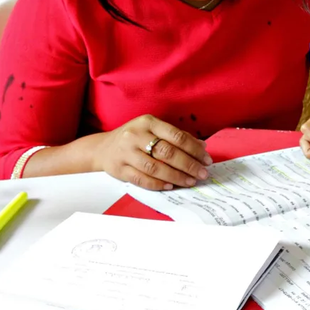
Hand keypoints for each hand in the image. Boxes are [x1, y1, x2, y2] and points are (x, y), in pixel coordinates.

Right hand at [94, 115, 212, 190]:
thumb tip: (202, 147)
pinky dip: (158, 184)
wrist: (103, 148)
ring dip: (176, 177)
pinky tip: (170, 186)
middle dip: (189, 165)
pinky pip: (141, 179)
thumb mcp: (154, 130)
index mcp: (148, 122)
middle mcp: (135, 135)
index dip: (194, 149)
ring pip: (155, 168)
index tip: (206, 160)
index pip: (177, 136)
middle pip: (167, 152)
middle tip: (202, 173)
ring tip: (190, 181)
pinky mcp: (119, 169)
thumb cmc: (136, 138)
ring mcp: (125, 153)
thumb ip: (177, 137)